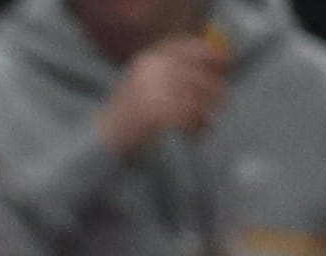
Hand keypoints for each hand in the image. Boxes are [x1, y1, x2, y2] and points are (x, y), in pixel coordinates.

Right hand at [95, 34, 228, 157]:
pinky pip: (188, 117)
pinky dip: (196, 128)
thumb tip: (216, 63)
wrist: (101, 138)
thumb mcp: (146, 81)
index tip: (223, 63)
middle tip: (222, 103)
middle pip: (198, 75)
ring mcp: (153, 90)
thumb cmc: (128, 113)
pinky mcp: (156, 113)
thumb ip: (175, 71)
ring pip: (196, 99)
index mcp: (149, 58)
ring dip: (206, 113)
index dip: (209, 54)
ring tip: (205, 125)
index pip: (187, 47)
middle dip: (215, 90)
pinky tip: (194, 135)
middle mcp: (152, 69)